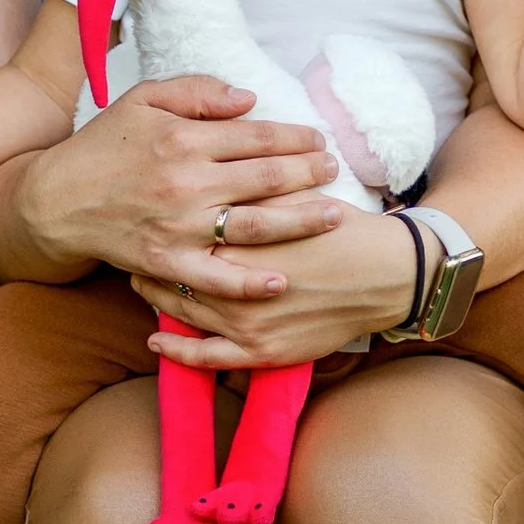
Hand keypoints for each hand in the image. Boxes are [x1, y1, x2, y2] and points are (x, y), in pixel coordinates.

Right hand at [0, 75, 344, 295]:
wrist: (55, 201)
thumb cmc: (103, 147)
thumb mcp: (142, 99)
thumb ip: (197, 91)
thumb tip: (250, 99)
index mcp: (183, 139)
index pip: (255, 136)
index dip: (294, 137)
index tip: (318, 139)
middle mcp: (186, 183)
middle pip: (265, 178)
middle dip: (309, 173)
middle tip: (336, 170)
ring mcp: (177, 227)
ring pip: (254, 226)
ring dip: (299, 221)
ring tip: (332, 216)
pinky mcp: (165, 262)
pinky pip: (213, 278)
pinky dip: (247, 282)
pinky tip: (280, 280)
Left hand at [137, 199, 420, 368]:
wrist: (386, 274)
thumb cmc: (339, 228)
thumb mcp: (291, 194)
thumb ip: (247, 185)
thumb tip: (210, 165)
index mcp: (241, 237)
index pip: (184, 229)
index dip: (162, 220)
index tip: (146, 210)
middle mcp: (236, 282)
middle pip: (175, 270)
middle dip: (152, 258)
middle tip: (137, 247)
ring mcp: (245, 323)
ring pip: (183, 312)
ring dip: (157, 298)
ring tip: (142, 284)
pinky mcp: (260, 353)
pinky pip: (206, 358)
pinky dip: (177, 352)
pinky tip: (156, 343)